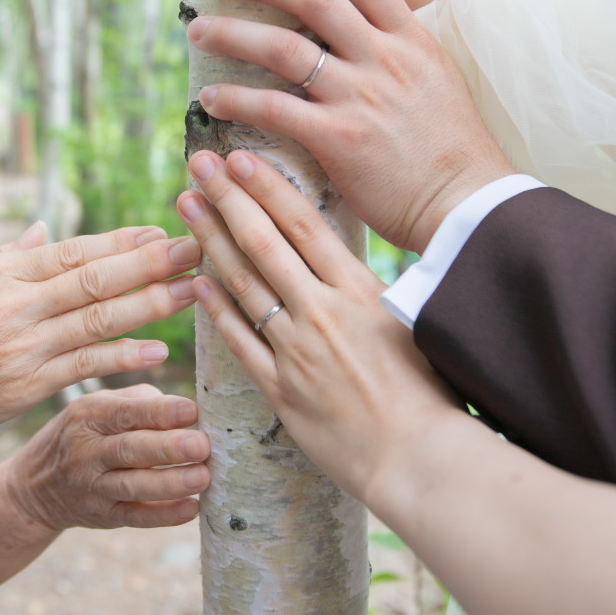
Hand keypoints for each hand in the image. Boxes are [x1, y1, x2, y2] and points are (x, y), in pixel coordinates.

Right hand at [0, 221, 200, 458]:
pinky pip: (83, 367)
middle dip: (150, 263)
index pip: (71, 251)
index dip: (120, 242)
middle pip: (94, 279)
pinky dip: (121, 357)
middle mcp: (13, 305)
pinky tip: (156, 350)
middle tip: (195, 250)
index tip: (160, 232)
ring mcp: (21, 347)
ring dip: (150, 306)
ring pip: (97, 321)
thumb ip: (6, 257)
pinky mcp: (25, 388)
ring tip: (189, 292)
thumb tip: (41, 231)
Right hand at [3, 385, 210, 531]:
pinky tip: (192, 508)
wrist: (36, 485)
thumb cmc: (86, 433)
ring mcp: (93, 487)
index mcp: (89, 415)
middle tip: (203, 445)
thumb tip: (187, 409)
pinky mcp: (103, 515)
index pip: (126, 412)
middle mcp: (88, 451)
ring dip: (170, 483)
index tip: (192, 410)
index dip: (159, 412)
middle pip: (130, 449)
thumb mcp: (98, 405)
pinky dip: (163, 515)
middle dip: (168, 448)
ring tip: (203, 476)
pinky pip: (135, 517)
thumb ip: (140, 401)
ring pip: (134, 486)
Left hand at [176, 150, 458, 507]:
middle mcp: (321, 311)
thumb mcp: (412, 322)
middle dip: (226, 198)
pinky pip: (240, 342)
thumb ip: (374, 290)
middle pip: (263, 242)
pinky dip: (217, 309)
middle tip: (196, 164)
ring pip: (243, 283)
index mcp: (358, 290)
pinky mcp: (280, 390)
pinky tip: (197, 282)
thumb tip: (350, 259)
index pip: (302, 224)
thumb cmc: (431, 392)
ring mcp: (296, 350)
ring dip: (210, 241)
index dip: (266, 186)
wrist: (418, 457)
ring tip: (185, 207)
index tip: (239, 157)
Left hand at [187, 0, 511, 251]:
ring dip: (234, 35)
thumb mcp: (434, 80)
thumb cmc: (449, 149)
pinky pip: (276, 108)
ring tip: (198, 29)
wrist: (469, 206)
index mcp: (409, 39)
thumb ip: (397, 51)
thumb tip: (361, 32)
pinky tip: (209, 97)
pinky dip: (237, 99)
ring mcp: (363, 96)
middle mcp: (385, 59)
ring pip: (286, 48)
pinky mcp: (341, 139)